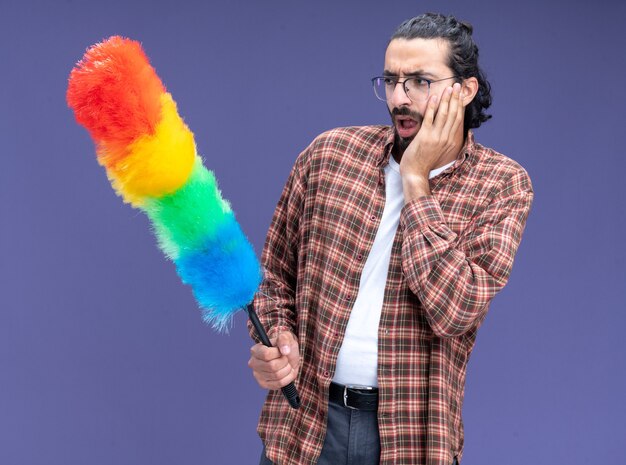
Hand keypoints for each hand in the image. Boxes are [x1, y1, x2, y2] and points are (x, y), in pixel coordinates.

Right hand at [248, 331, 299, 389]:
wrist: (289, 358)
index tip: (282, 351)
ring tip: (286, 365)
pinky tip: (286, 372)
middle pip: (272, 366)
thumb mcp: (286, 337)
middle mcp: (253, 363)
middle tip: (285, 358)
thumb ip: (284, 339)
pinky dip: (287, 378)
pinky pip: (279, 383)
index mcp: (256, 350)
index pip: (266, 354)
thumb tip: (285, 351)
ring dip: (287, 369)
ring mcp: (257, 375)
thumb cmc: (285, 346)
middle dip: (284, 362)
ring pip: (277, 375)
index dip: (278, 353)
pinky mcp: (263, 384)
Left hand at [400, 83, 463, 198]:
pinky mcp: (425, 137)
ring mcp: (435, 137)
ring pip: (444, 115)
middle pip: (453, 114)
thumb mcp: (440, 150)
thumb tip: (447, 129)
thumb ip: (444, 139)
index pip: (458, 119)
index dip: (460, 105)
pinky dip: (432, 108)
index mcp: (451, 141)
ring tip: (449, 88)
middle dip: (456, 98)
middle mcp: (446, 138)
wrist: (415, 173)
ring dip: (446, 100)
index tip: (461, 94)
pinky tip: (434, 98)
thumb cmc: (426, 162)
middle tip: (458, 85)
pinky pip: (430, 119)